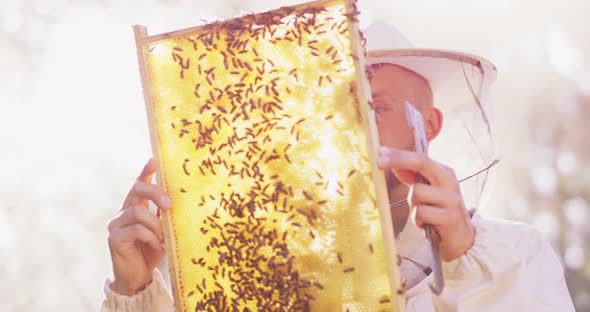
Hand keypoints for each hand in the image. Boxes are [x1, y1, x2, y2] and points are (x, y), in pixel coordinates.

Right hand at [107, 158, 171, 294]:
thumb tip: (184, 202)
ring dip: (156, 224)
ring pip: (138, 211)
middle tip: (170, 204)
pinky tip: (157, 246)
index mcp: (137, 206)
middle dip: (155, 192)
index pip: (139, 183)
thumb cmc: (152, 251)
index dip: (146, 170)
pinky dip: (151, 237)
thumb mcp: (164, 231)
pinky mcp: (114, 238)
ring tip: (163, 237)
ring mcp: (116, 223)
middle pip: (136, 188)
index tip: (154, 159)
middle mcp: (124, 211)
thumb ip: (167, 216)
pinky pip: (135, 230)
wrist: (139, 277)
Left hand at [377, 146, 474, 260]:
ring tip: (423, 214)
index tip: (380, 152)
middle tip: (379, 162)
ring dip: (413, 205)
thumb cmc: (439, 212)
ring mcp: (452, 199)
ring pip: (416, 192)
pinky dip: (418, 220)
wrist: (461, 239)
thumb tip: (392, 162)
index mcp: (444, 173)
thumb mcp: (427, 192)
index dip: (399, 154)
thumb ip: (412, 178)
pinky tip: (427, 224)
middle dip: (399, 160)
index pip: (420, 157)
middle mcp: (449, 182)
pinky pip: (421, 213)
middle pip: (422, 162)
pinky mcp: (450, 217)